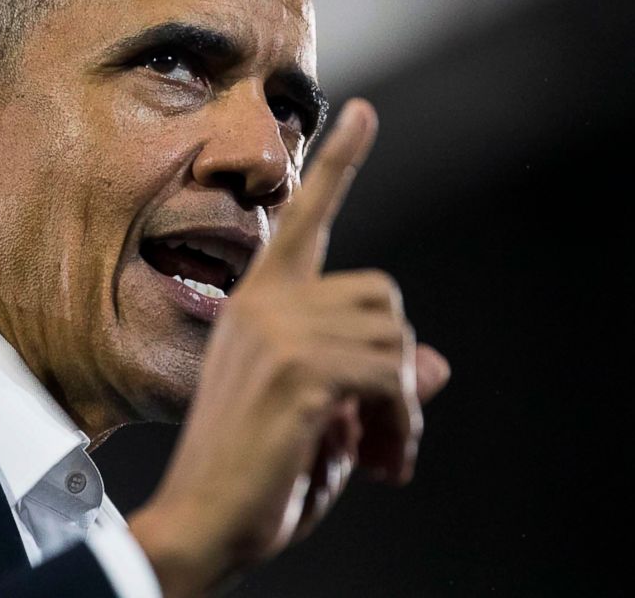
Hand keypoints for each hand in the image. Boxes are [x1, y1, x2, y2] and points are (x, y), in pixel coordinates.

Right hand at [128, 99, 450, 596]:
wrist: (199, 521)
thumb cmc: (251, 472)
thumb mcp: (323, 416)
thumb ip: (372, 380)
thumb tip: (434, 365)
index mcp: (257, 305)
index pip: (303, 218)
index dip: (338, 163)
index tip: (364, 113)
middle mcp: (264, 304)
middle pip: (385, 295)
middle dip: (398, 365)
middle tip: (385, 435)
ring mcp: (278, 331)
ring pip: (396, 339)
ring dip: (401, 407)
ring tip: (375, 454)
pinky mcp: (298, 369)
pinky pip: (392, 377)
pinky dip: (400, 425)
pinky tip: (374, 462)